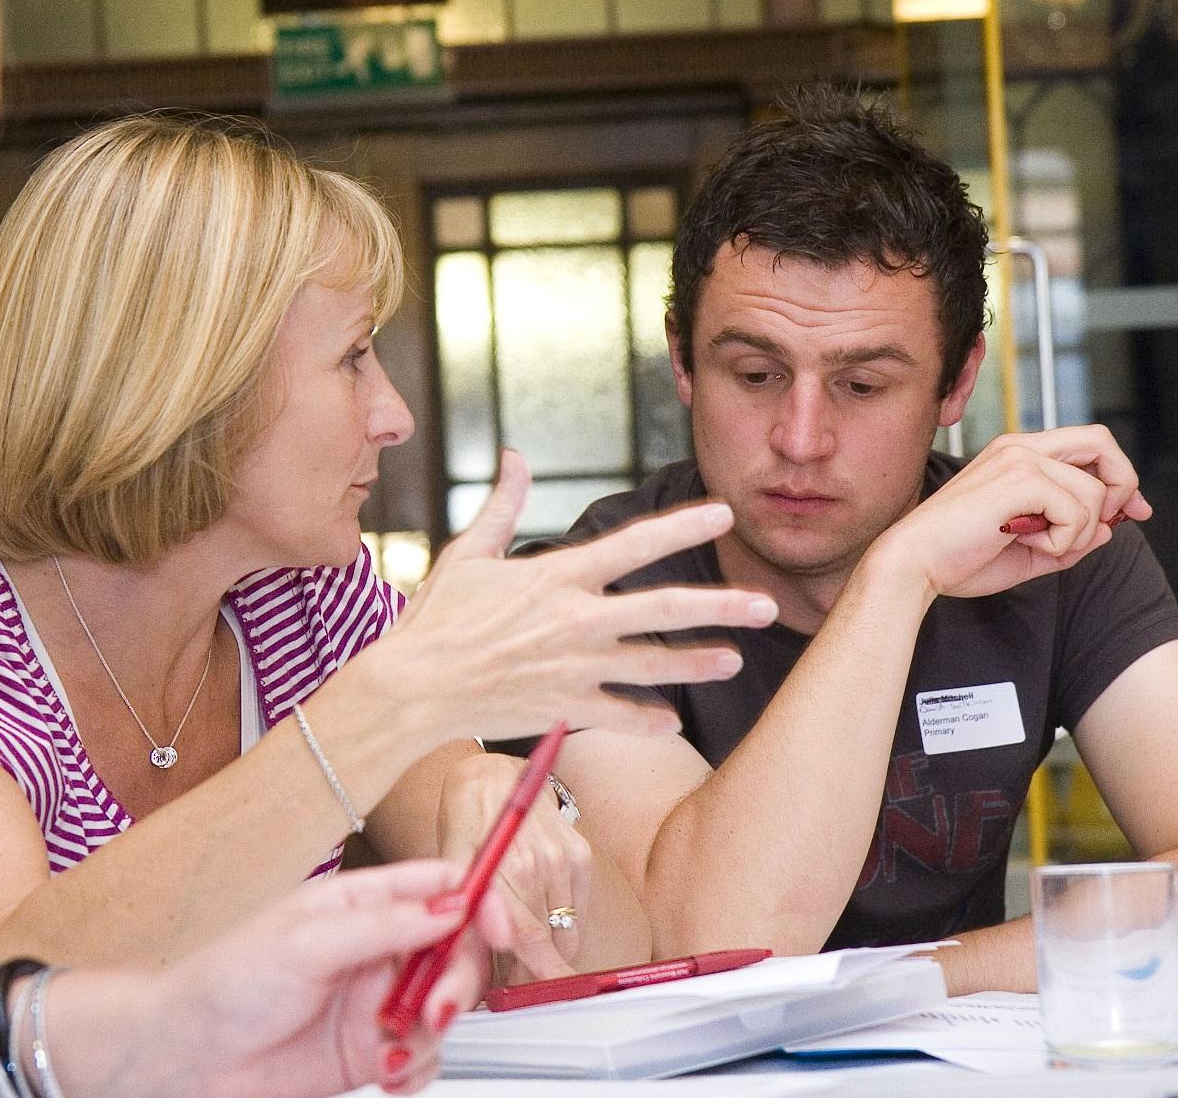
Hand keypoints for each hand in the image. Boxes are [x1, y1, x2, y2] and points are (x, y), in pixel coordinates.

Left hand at [84, 860, 512, 1097]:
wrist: (186, 1058)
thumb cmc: (224, 984)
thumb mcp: (305, 943)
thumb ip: (384, 926)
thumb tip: (450, 905)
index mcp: (361, 902)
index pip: (441, 884)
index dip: (480, 898)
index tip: (498, 927)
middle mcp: (376, 948)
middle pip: (457, 949)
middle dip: (457, 981)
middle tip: (434, 1009)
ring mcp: (377, 1000)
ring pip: (446, 1008)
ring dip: (432, 1032)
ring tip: (391, 1047)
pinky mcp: (373, 1050)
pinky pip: (425, 1056)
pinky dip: (416, 1067)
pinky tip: (386, 1072)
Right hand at [376, 449, 778, 741]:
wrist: (411, 688)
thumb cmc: (436, 618)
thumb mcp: (468, 553)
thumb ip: (501, 504)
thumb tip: (513, 456)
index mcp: (557, 575)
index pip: (635, 543)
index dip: (684, 526)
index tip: (724, 513)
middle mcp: (575, 620)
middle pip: (664, 609)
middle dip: (720, 607)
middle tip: (765, 605)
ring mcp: (574, 668)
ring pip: (653, 666)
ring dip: (697, 663)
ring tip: (734, 660)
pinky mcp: (564, 708)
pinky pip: (619, 716)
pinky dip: (648, 720)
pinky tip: (672, 722)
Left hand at [436, 751, 590, 981]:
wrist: (494, 776)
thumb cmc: (465, 823)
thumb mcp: (451, 869)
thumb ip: (463, 920)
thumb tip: (469, 975)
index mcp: (500, 870)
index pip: (524, 940)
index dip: (528, 977)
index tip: (527, 1001)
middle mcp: (537, 865)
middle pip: (545, 943)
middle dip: (530, 971)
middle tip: (514, 983)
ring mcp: (563, 860)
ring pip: (565, 933)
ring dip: (547, 951)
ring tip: (523, 950)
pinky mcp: (582, 857)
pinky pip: (578, 913)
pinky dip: (562, 927)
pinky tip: (541, 917)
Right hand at [871, 425, 1152, 599]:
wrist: (915, 563)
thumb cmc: (959, 559)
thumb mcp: (1029, 550)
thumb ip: (1070, 537)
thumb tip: (1109, 529)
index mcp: (1016, 456)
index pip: (1089, 445)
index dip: (1121, 476)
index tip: (1135, 511)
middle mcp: (1019, 447)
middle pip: (1101, 441)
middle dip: (1123, 484)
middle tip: (1116, 520)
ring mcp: (1019, 458)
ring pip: (1094, 491)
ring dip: (1079, 531)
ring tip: (1038, 545)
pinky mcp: (1020, 479)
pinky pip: (1077, 511)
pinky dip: (1064, 539)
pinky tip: (1029, 544)